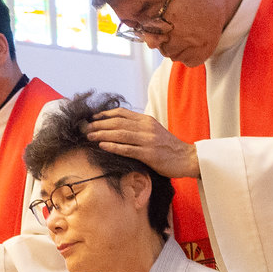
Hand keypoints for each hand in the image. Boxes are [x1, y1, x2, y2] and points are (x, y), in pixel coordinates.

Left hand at [84, 109, 198, 179]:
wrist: (187, 158)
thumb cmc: (169, 147)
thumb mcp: (154, 131)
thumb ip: (139, 128)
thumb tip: (120, 127)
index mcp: (146, 120)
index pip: (122, 113)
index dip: (105, 114)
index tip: (92, 118)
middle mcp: (146, 127)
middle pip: (118, 122)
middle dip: (99, 124)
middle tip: (85, 128)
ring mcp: (148, 140)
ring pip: (120, 134)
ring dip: (102, 134)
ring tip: (89, 136)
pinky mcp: (149, 154)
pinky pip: (127, 149)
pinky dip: (113, 146)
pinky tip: (103, 145)